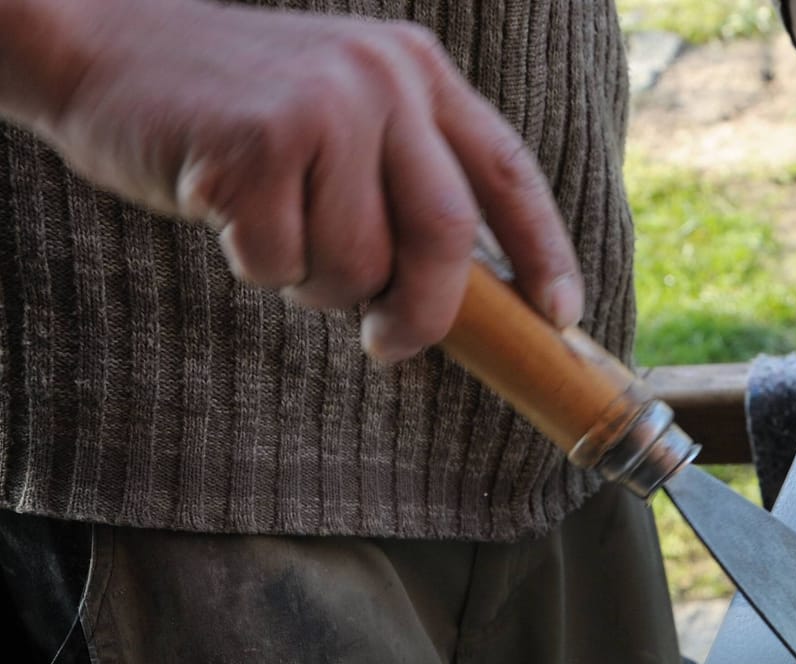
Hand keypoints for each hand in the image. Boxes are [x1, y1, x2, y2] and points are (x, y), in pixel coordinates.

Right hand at [26, 0, 578, 359]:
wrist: (100, 49)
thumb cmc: (231, 108)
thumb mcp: (341, 118)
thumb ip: (403, 182)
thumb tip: (471, 300)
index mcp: (418, 70)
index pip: (507, 172)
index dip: (543, 252)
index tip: (559, 315)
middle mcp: (382, 77)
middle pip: (446, 236)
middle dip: (424, 313)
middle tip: (388, 344)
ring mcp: (322, 103)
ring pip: (359, 262)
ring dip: (317, 285)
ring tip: (276, 237)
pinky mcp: (258, 140)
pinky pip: (283, 260)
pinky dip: (257, 264)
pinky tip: (227, 214)